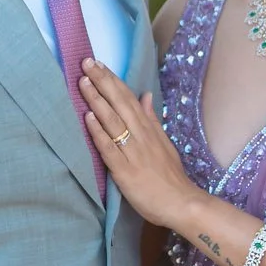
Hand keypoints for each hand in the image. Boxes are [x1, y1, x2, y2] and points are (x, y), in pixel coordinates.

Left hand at [79, 59, 197, 229]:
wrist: (181, 203)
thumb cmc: (170, 176)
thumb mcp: (164, 143)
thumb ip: (152, 120)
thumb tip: (145, 95)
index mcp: (149, 129)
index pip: (128, 98)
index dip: (113, 80)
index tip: (99, 64)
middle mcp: (141, 136)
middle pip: (119, 104)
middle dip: (102, 82)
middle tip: (86, 62)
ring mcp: (133, 152)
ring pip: (113, 121)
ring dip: (97, 100)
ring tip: (83, 82)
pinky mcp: (125, 171)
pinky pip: (109, 148)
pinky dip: (98, 132)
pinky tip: (88, 117)